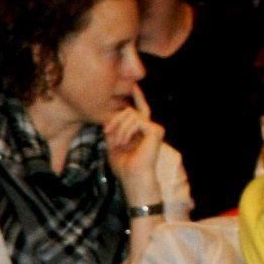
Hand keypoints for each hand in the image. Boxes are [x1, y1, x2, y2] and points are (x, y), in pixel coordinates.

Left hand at [103, 90, 165, 205]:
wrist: (133, 178)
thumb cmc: (124, 166)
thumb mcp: (114, 143)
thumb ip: (114, 129)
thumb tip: (111, 117)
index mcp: (142, 131)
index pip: (140, 110)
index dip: (138, 97)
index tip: (134, 85)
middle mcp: (151, 128)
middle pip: (129, 111)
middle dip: (115, 121)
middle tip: (108, 134)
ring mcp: (155, 129)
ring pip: (131, 114)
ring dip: (119, 128)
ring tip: (118, 143)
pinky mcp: (155, 131)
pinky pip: (136, 120)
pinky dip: (126, 130)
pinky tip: (124, 141)